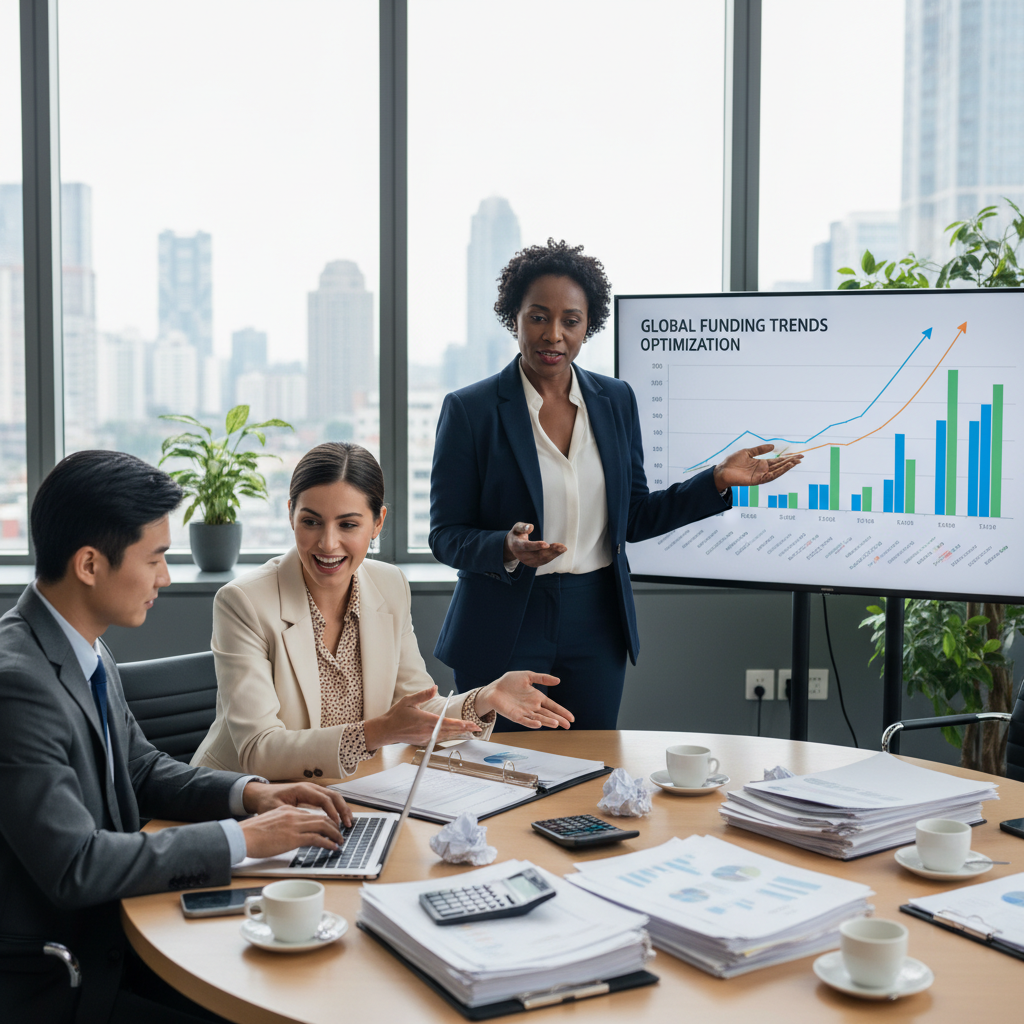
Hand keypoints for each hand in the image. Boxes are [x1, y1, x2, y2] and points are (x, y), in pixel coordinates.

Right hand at [239, 805, 345, 859]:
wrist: (242, 837)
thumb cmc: (251, 835)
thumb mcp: (270, 824)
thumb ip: (283, 825)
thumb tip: (289, 835)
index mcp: (287, 810)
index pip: (311, 815)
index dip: (324, 822)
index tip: (330, 828)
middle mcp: (293, 814)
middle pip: (321, 818)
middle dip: (334, 827)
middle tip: (339, 835)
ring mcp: (294, 825)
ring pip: (323, 826)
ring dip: (334, 834)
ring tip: (339, 841)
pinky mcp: (293, 838)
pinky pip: (317, 838)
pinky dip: (328, 843)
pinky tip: (332, 847)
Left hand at [241, 780, 352, 827]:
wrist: (260, 794)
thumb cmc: (267, 801)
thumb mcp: (277, 810)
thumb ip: (293, 815)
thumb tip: (307, 823)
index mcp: (303, 789)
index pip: (324, 800)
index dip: (332, 812)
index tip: (336, 825)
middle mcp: (310, 787)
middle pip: (334, 796)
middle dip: (343, 810)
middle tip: (349, 824)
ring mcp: (313, 790)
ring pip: (334, 796)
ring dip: (343, 808)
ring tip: (349, 822)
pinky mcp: (313, 795)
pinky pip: (329, 799)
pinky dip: (337, 808)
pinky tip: (340, 818)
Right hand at [363, 685, 481, 748]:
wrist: (386, 731)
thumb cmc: (396, 715)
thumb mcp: (408, 701)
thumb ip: (423, 695)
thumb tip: (435, 687)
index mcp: (425, 720)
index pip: (446, 722)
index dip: (459, 724)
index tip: (469, 724)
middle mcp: (427, 731)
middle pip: (450, 730)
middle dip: (464, 729)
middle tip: (477, 728)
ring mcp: (426, 738)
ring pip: (446, 736)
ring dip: (458, 733)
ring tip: (471, 730)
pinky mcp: (424, 742)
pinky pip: (440, 739)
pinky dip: (449, 736)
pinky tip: (456, 734)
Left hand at [474, 672, 573, 728]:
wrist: (494, 689)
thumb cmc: (509, 682)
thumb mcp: (527, 676)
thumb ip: (542, 678)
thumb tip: (558, 680)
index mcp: (537, 697)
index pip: (553, 706)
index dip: (562, 711)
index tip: (571, 718)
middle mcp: (533, 707)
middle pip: (548, 714)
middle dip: (559, 719)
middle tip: (568, 725)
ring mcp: (525, 712)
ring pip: (539, 718)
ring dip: (547, 721)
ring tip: (557, 724)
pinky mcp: (515, 716)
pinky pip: (525, 720)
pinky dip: (531, 723)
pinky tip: (538, 723)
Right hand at [503, 522, 566, 567]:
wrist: (512, 546)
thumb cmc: (517, 534)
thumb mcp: (517, 527)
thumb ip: (523, 527)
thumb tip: (531, 527)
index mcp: (517, 546)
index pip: (527, 546)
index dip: (537, 546)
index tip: (547, 544)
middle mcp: (522, 556)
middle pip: (537, 555)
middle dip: (550, 551)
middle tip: (562, 546)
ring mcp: (527, 561)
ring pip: (542, 559)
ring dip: (554, 554)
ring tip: (563, 548)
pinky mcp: (533, 564)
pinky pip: (544, 561)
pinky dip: (552, 556)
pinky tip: (560, 551)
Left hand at [713, 444, 802, 489]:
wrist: (722, 470)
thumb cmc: (732, 462)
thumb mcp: (747, 452)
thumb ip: (760, 449)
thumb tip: (772, 446)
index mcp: (761, 463)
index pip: (777, 461)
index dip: (787, 458)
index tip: (796, 455)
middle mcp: (763, 470)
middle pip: (780, 466)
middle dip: (791, 462)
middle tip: (801, 457)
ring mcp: (761, 475)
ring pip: (778, 471)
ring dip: (787, 467)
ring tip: (796, 461)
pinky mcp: (758, 480)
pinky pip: (771, 476)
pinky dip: (779, 472)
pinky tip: (785, 467)